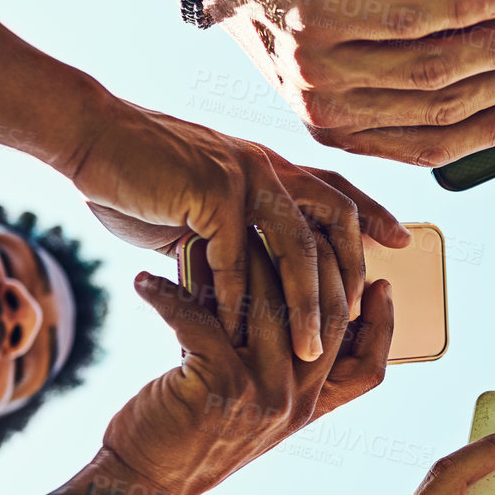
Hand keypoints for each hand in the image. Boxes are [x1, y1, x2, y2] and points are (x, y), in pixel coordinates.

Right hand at [67, 95, 407, 358]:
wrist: (92, 142)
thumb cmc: (142, 180)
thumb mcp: (203, 209)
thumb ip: (235, 236)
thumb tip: (252, 284)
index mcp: (273, 168)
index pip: (338, 193)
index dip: (372, 215)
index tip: (402, 241)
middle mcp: (270, 167)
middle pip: (334, 224)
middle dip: (348, 280)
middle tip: (353, 327)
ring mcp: (246, 174)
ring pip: (296, 248)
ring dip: (304, 305)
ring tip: (306, 351)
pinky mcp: (214, 189)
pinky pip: (238, 255)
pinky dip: (238, 298)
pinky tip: (238, 332)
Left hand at [101, 231, 391, 494]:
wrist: (143, 487)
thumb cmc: (192, 436)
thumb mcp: (250, 408)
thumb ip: (277, 366)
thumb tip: (285, 299)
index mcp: (309, 409)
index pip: (369, 368)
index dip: (383, 324)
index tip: (380, 281)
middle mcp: (295, 403)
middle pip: (329, 318)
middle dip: (316, 262)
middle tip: (290, 224)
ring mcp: (263, 396)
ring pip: (271, 307)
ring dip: (239, 262)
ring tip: (210, 236)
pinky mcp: (219, 387)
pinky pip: (201, 320)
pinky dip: (169, 295)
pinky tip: (145, 281)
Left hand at [208, 0, 494, 166]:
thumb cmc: (283, 7)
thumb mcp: (332, 64)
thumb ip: (384, 89)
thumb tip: (467, 96)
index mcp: (338, 130)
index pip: (429, 146)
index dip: (487, 130)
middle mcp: (330, 109)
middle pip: (441, 106)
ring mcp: (325, 66)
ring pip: (433, 67)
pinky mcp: (324, 18)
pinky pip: (411, 20)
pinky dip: (463, 10)